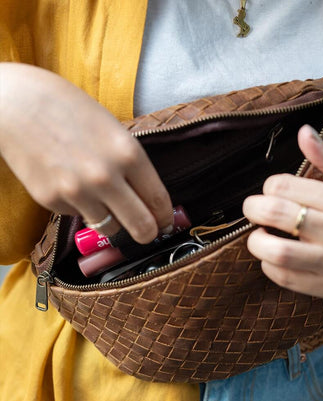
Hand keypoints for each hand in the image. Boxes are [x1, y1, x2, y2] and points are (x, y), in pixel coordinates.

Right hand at [0, 63, 172, 242]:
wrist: (14, 103)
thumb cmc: (68, 108)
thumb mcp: (113, 129)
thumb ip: (132, 165)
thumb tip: (147, 198)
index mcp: (128, 154)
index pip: (159, 201)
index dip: (166, 217)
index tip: (166, 223)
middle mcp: (105, 177)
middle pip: (142, 227)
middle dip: (149, 233)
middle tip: (148, 232)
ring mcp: (77, 192)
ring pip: (110, 229)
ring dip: (114, 221)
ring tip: (105, 202)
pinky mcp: (52, 201)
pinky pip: (79, 216)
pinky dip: (82, 207)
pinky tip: (71, 183)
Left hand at [243, 124, 322, 298]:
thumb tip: (303, 132)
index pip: (282, 187)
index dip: (269, 186)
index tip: (273, 191)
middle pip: (274, 214)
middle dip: (252, 208)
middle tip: (254, 209)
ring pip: (276, 252)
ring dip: (256, 241)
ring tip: (262, 233)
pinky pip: (283, 277)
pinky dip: (268, 264)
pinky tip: (275, 254)